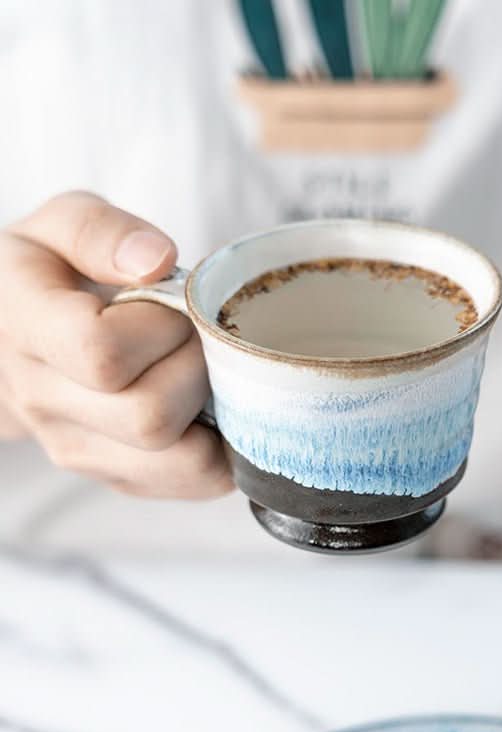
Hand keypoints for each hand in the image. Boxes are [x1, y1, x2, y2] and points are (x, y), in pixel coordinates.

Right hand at [0, 191, 232, 497]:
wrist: (13, 339)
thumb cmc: (52, 274)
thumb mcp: (61, 225)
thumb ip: (102, 232)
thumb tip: (157, 260)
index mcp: (27, 330)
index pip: (102, 355)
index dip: (161, 328)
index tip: (170, 305)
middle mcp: (44, 403)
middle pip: (151, 417)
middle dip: (196, 370)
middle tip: (194, 337)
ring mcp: (79, 450)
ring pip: (180, 461)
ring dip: (213, 411)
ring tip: (197, 370)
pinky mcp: (117, 477)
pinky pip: (196, 479)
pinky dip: (222, 445)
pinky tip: (206, 406)